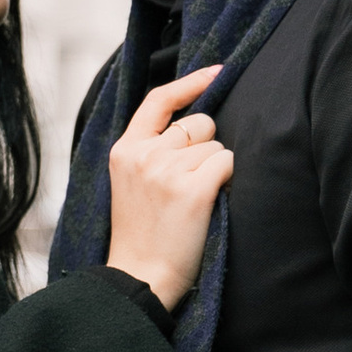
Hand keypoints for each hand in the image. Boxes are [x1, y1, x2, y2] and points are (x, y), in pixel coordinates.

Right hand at [106, 62, 232, 306]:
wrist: (139, 279)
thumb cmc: (141, 236)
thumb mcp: (130, 183)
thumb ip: (151, 150)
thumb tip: (195, 120)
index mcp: (124, 151)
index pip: (159, 100)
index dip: (191, 83)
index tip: (217, 72)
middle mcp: (144, 154)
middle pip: (199, 123)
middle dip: (205, 147)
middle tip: (188, 184)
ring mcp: (167, 171)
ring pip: (216, 147)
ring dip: (214, 170)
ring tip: (191, 203)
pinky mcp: (193, 189)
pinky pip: (226, 163)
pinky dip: (225, 182)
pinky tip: (208, 205)